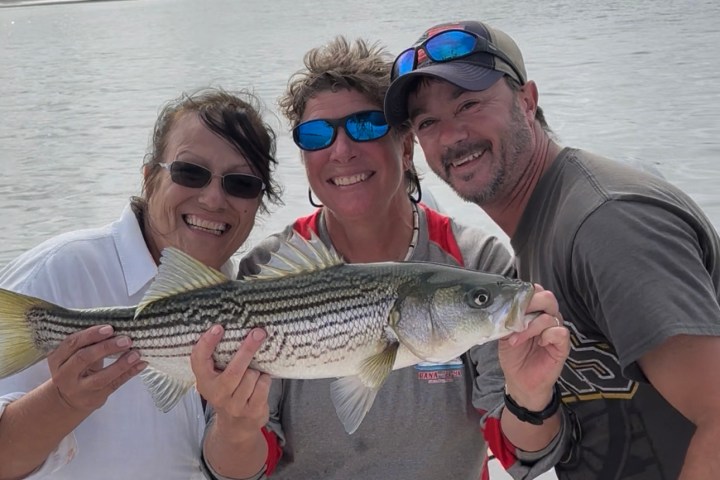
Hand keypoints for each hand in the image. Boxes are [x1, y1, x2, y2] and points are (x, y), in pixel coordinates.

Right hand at [47, 325, 146, 411]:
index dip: (90, 335)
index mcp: (57, 358)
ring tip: (136, 353)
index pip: (71, 343)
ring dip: (121, 364)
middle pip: (84, 358)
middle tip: (126, 340)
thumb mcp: (71, 356)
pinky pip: (114, 385)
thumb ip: (87, 342)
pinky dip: (129, 373)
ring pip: (100, 377)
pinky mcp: (94, 398)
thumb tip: (117, 325)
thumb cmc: (75, 368)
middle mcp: (64, 375)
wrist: (66, 400)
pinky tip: (141, 364)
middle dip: (106, 347)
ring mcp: (79, 389)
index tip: (109, 328)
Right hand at [191, 326, 270, 440]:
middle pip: (234, 370)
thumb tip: (237, 329)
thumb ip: (217, 360)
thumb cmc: (227, 391)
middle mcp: (217, 394)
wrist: (235, 427)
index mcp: (204, 382)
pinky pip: (263, 385)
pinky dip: (265, 379)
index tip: (218, 327)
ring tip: (253, 372)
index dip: (207, 343)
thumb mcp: (215, 378)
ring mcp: (235, 405)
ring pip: (252, 376)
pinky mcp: (252, 411)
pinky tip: (260, 382)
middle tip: (258, 332)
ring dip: (257, 369)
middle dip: (248, 349)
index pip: (199, 360)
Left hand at [498, 285, 568, 409]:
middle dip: (529, 305)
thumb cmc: (514, 356)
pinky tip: (538, 343)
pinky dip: (546, 335)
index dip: (523, 294)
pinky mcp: (562, 345)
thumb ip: (505, 320)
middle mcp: (547, 317)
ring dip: (530, 327)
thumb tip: (500, 308)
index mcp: (534, 311)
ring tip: (515, 339)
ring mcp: (555, 330)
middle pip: (547, 298)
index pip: (535, 291)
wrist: (520, 381)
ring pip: (550, 316)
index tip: (509, 305)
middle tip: (515, 318)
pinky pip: (560, 332)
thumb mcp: (503, 334)